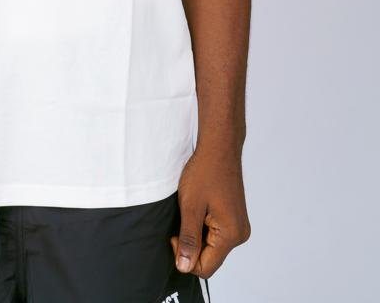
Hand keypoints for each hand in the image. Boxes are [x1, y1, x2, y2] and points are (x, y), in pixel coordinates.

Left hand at [169, 146, 250, 279]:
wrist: (219, 148)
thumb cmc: (205, 172)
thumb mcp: (190, 207)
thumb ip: (188, 240)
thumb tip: (184, 267)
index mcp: (230, 234)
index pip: (205, 268)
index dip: (185, 257)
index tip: (176, 234)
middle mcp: (239, 234)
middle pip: (210, 258)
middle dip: (191, 245)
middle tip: (182, 219)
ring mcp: (239, 226)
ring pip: (213, 247)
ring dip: (197, 235)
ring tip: (192, 211)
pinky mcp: (235, 219)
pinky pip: (217, 235)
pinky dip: (204, 227)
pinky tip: (200, 209)